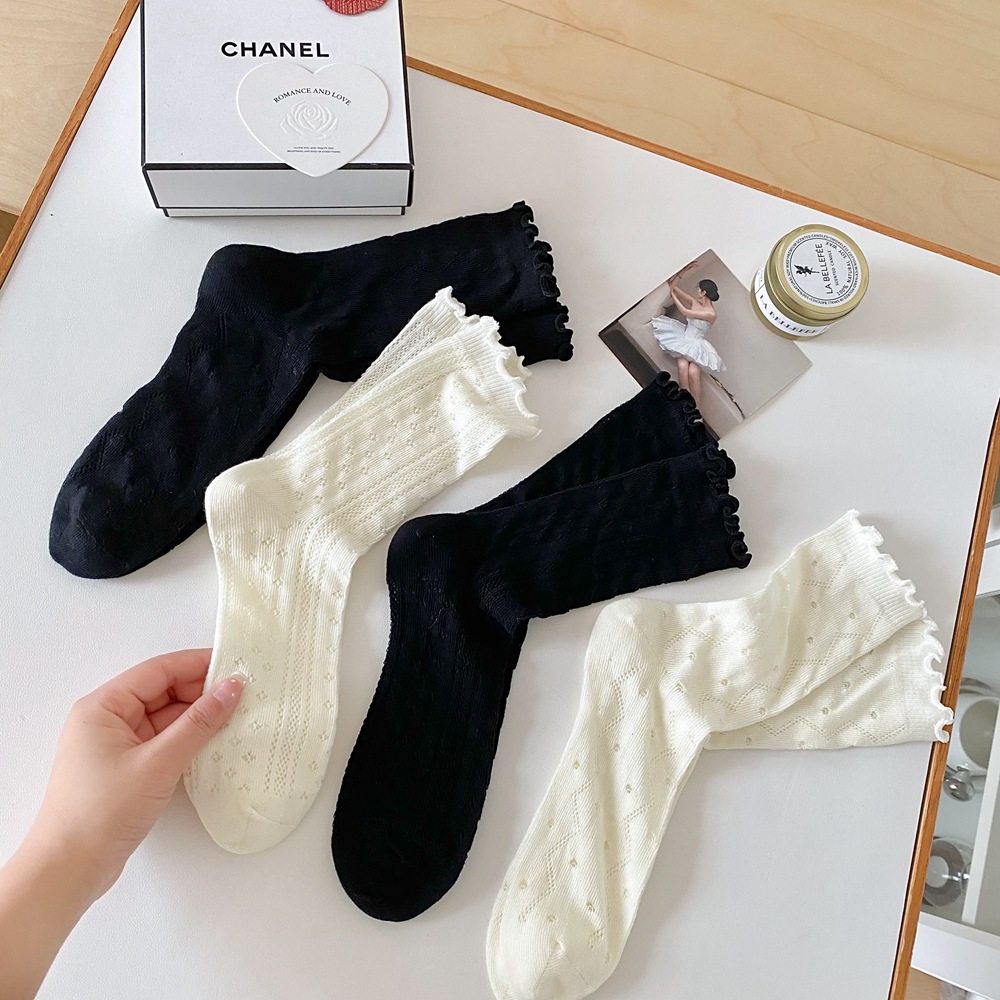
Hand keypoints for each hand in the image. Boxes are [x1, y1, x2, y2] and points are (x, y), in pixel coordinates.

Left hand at [25, 650, 243, 902]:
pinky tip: (214, 742)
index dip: (198, 665)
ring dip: (198, 718)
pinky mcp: (126, 768)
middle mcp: (106, 719)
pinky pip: (163, 741)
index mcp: (103, 707)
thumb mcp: (158, 763)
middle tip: (242, 695)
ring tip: (236, 717)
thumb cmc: (101, 813)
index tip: (235, 665)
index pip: (158, 671)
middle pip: (163, 691)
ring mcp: (116, 745)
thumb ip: (199, 723)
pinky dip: (187, 740)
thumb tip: (230, 688)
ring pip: (166, 717)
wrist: (69, 869)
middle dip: (202, 692)